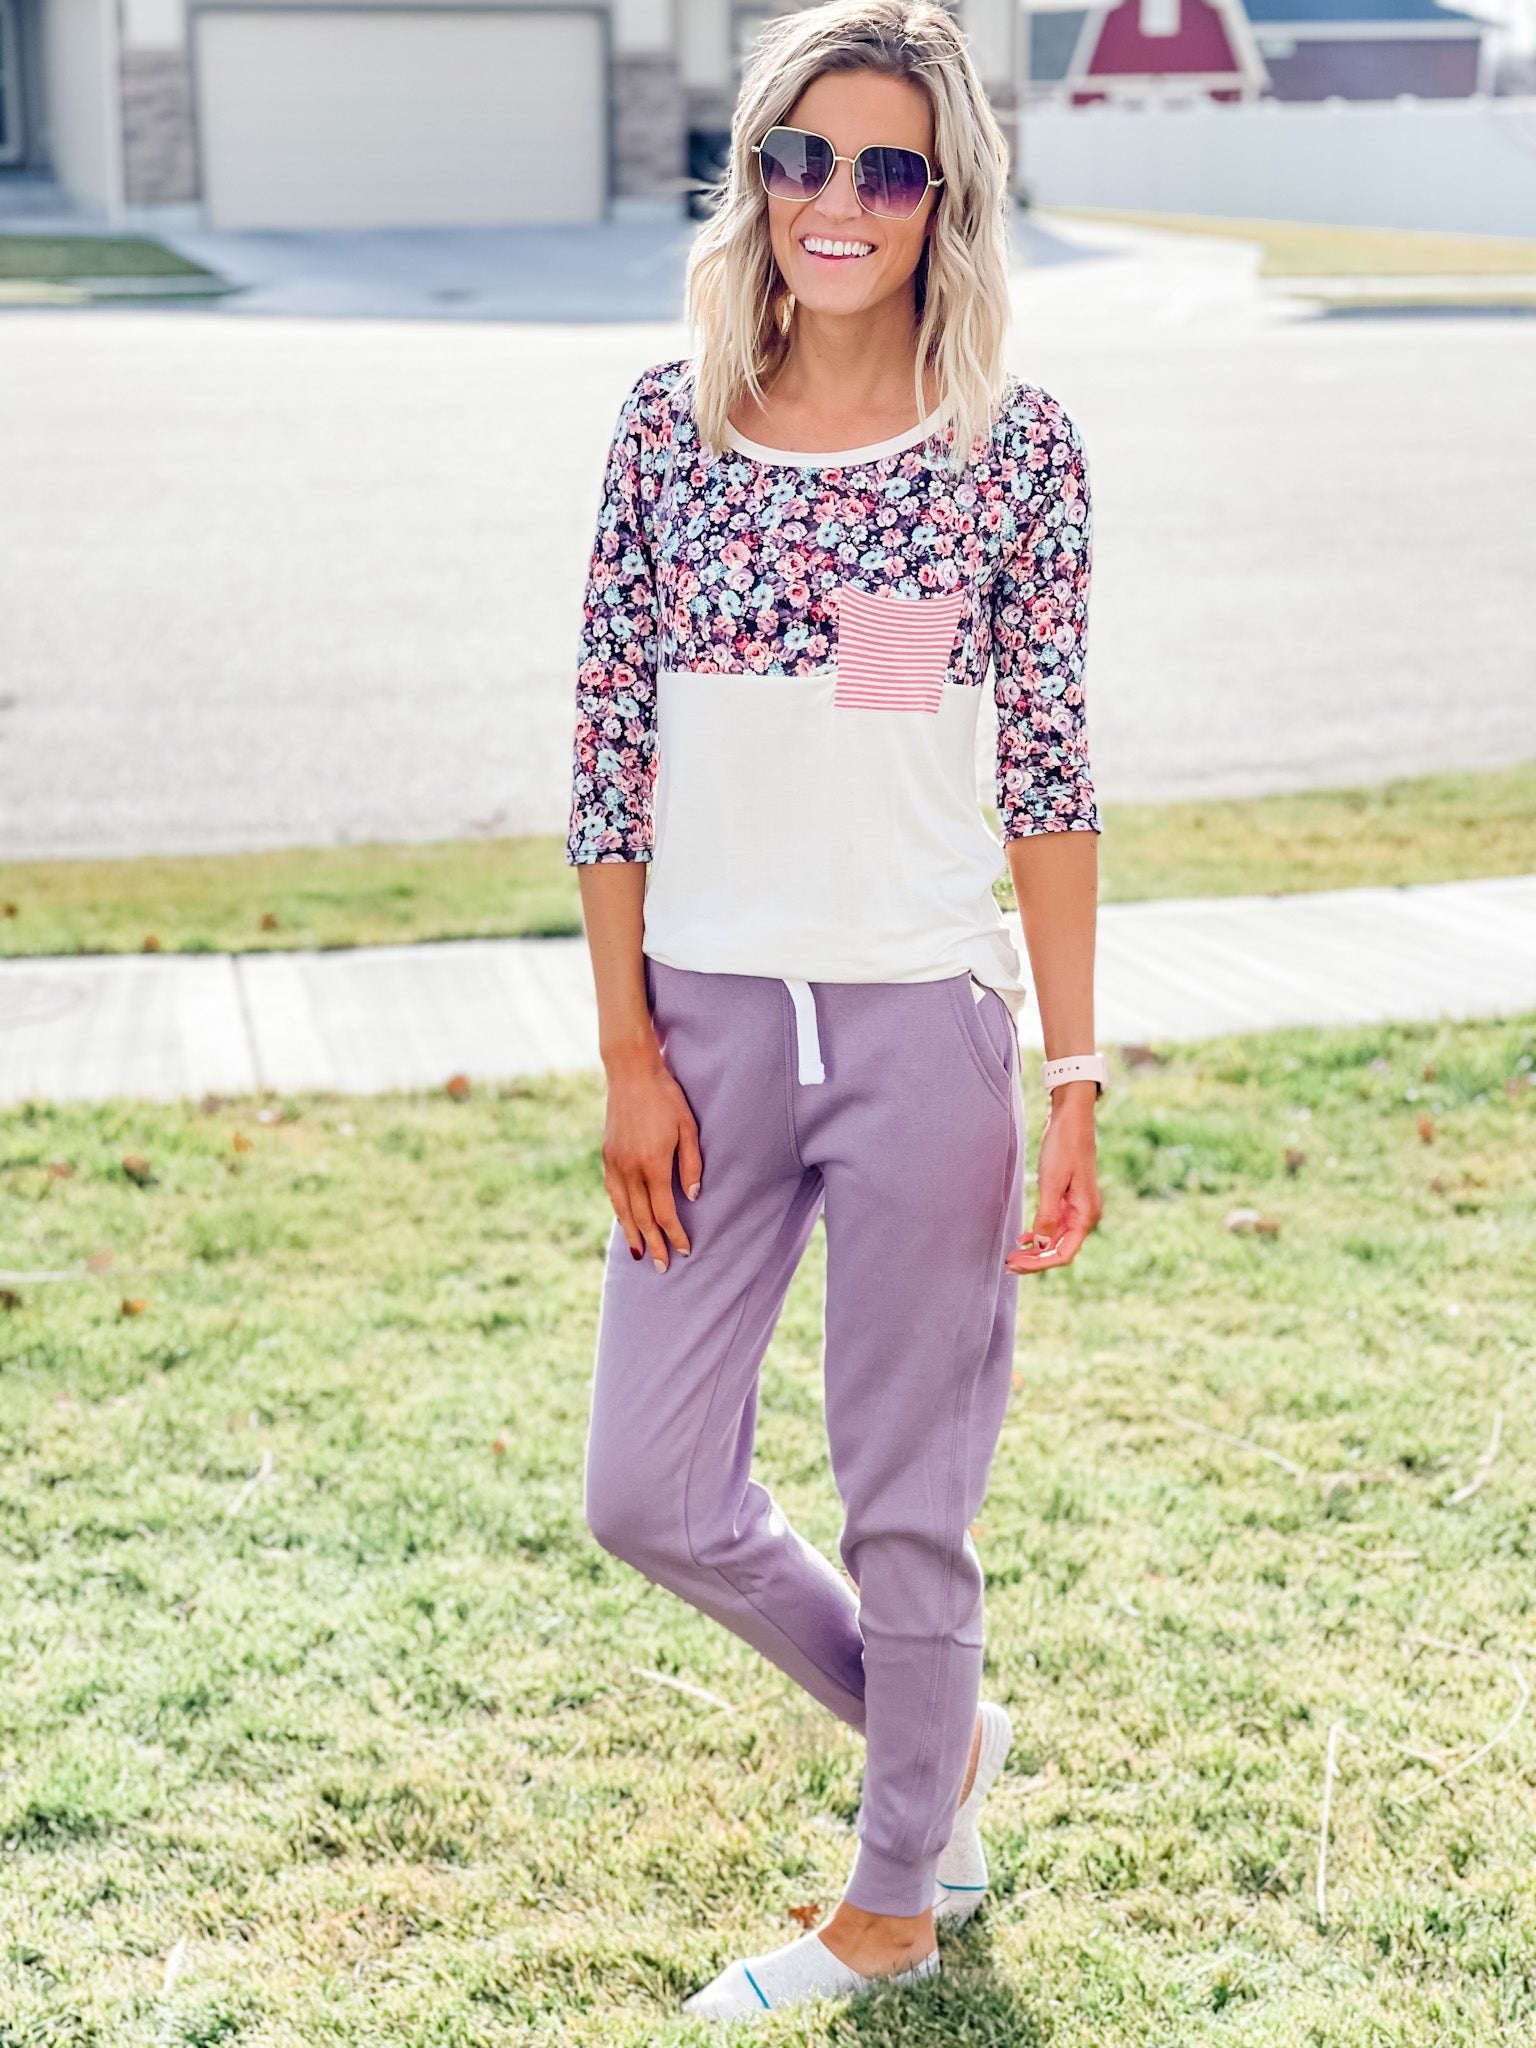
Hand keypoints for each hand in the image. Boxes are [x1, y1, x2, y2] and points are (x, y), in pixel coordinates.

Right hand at [602, 1041, 702, 1271]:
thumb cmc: (667, 1098)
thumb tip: (692, 1197)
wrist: (631, 1073)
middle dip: (653, 1244)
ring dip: (633, 1234)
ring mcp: (614, 1163)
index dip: (675, 1234)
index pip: (664, 1212)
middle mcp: (630, 1169)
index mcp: (653, 1164)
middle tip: (662, 1267)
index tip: (684, 1250)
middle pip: (642, 1217)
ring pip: (623, 1209)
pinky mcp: (606, 1156)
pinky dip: (619, 1211)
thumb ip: (691, 1165)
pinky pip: (612, 1192)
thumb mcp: (688, 1129)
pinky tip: (625, 1221)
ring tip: (640, 1254)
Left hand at [1006, 1083, 1102, 1273]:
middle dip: (1034, 1260)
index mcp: (1086, 1215)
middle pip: (1059, 1249)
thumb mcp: (1051, 1182)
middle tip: (1007, 1265)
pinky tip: (1024, 1237)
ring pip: (1055, 1239)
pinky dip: (1039, 1233)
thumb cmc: (1064, 1147)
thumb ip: (1047, 1216)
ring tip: (1012, 1254)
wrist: (1071, 1118)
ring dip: (1035, 1249)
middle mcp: (1085, 1215)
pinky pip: (1054, 1224)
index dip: (1039, 1264)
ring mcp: (1078, 1207)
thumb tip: (1040, 1245)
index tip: (1015, 1265)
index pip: (1063, 1254)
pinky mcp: (1069, 1198)